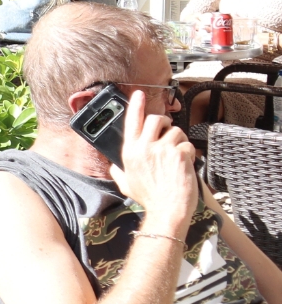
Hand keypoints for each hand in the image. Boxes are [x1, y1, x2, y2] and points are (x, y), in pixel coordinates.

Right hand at [110, 94, 200, 234]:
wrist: (168, 210)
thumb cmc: (149, 199)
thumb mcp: (125, 184)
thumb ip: (118, 171)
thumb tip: (114, 166)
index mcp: (130, 152)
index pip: (131, 122)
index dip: (135, 105)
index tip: (138, 94)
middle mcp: (144, 147)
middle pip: (155, 119)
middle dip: (165, 122)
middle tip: (168, 131)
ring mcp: (162, 150)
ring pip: (175, 131)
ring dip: (179, 141)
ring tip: (178, 155)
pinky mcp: (179, 154)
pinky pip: (188, 145)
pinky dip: (190, 153)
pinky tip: (186, 164)